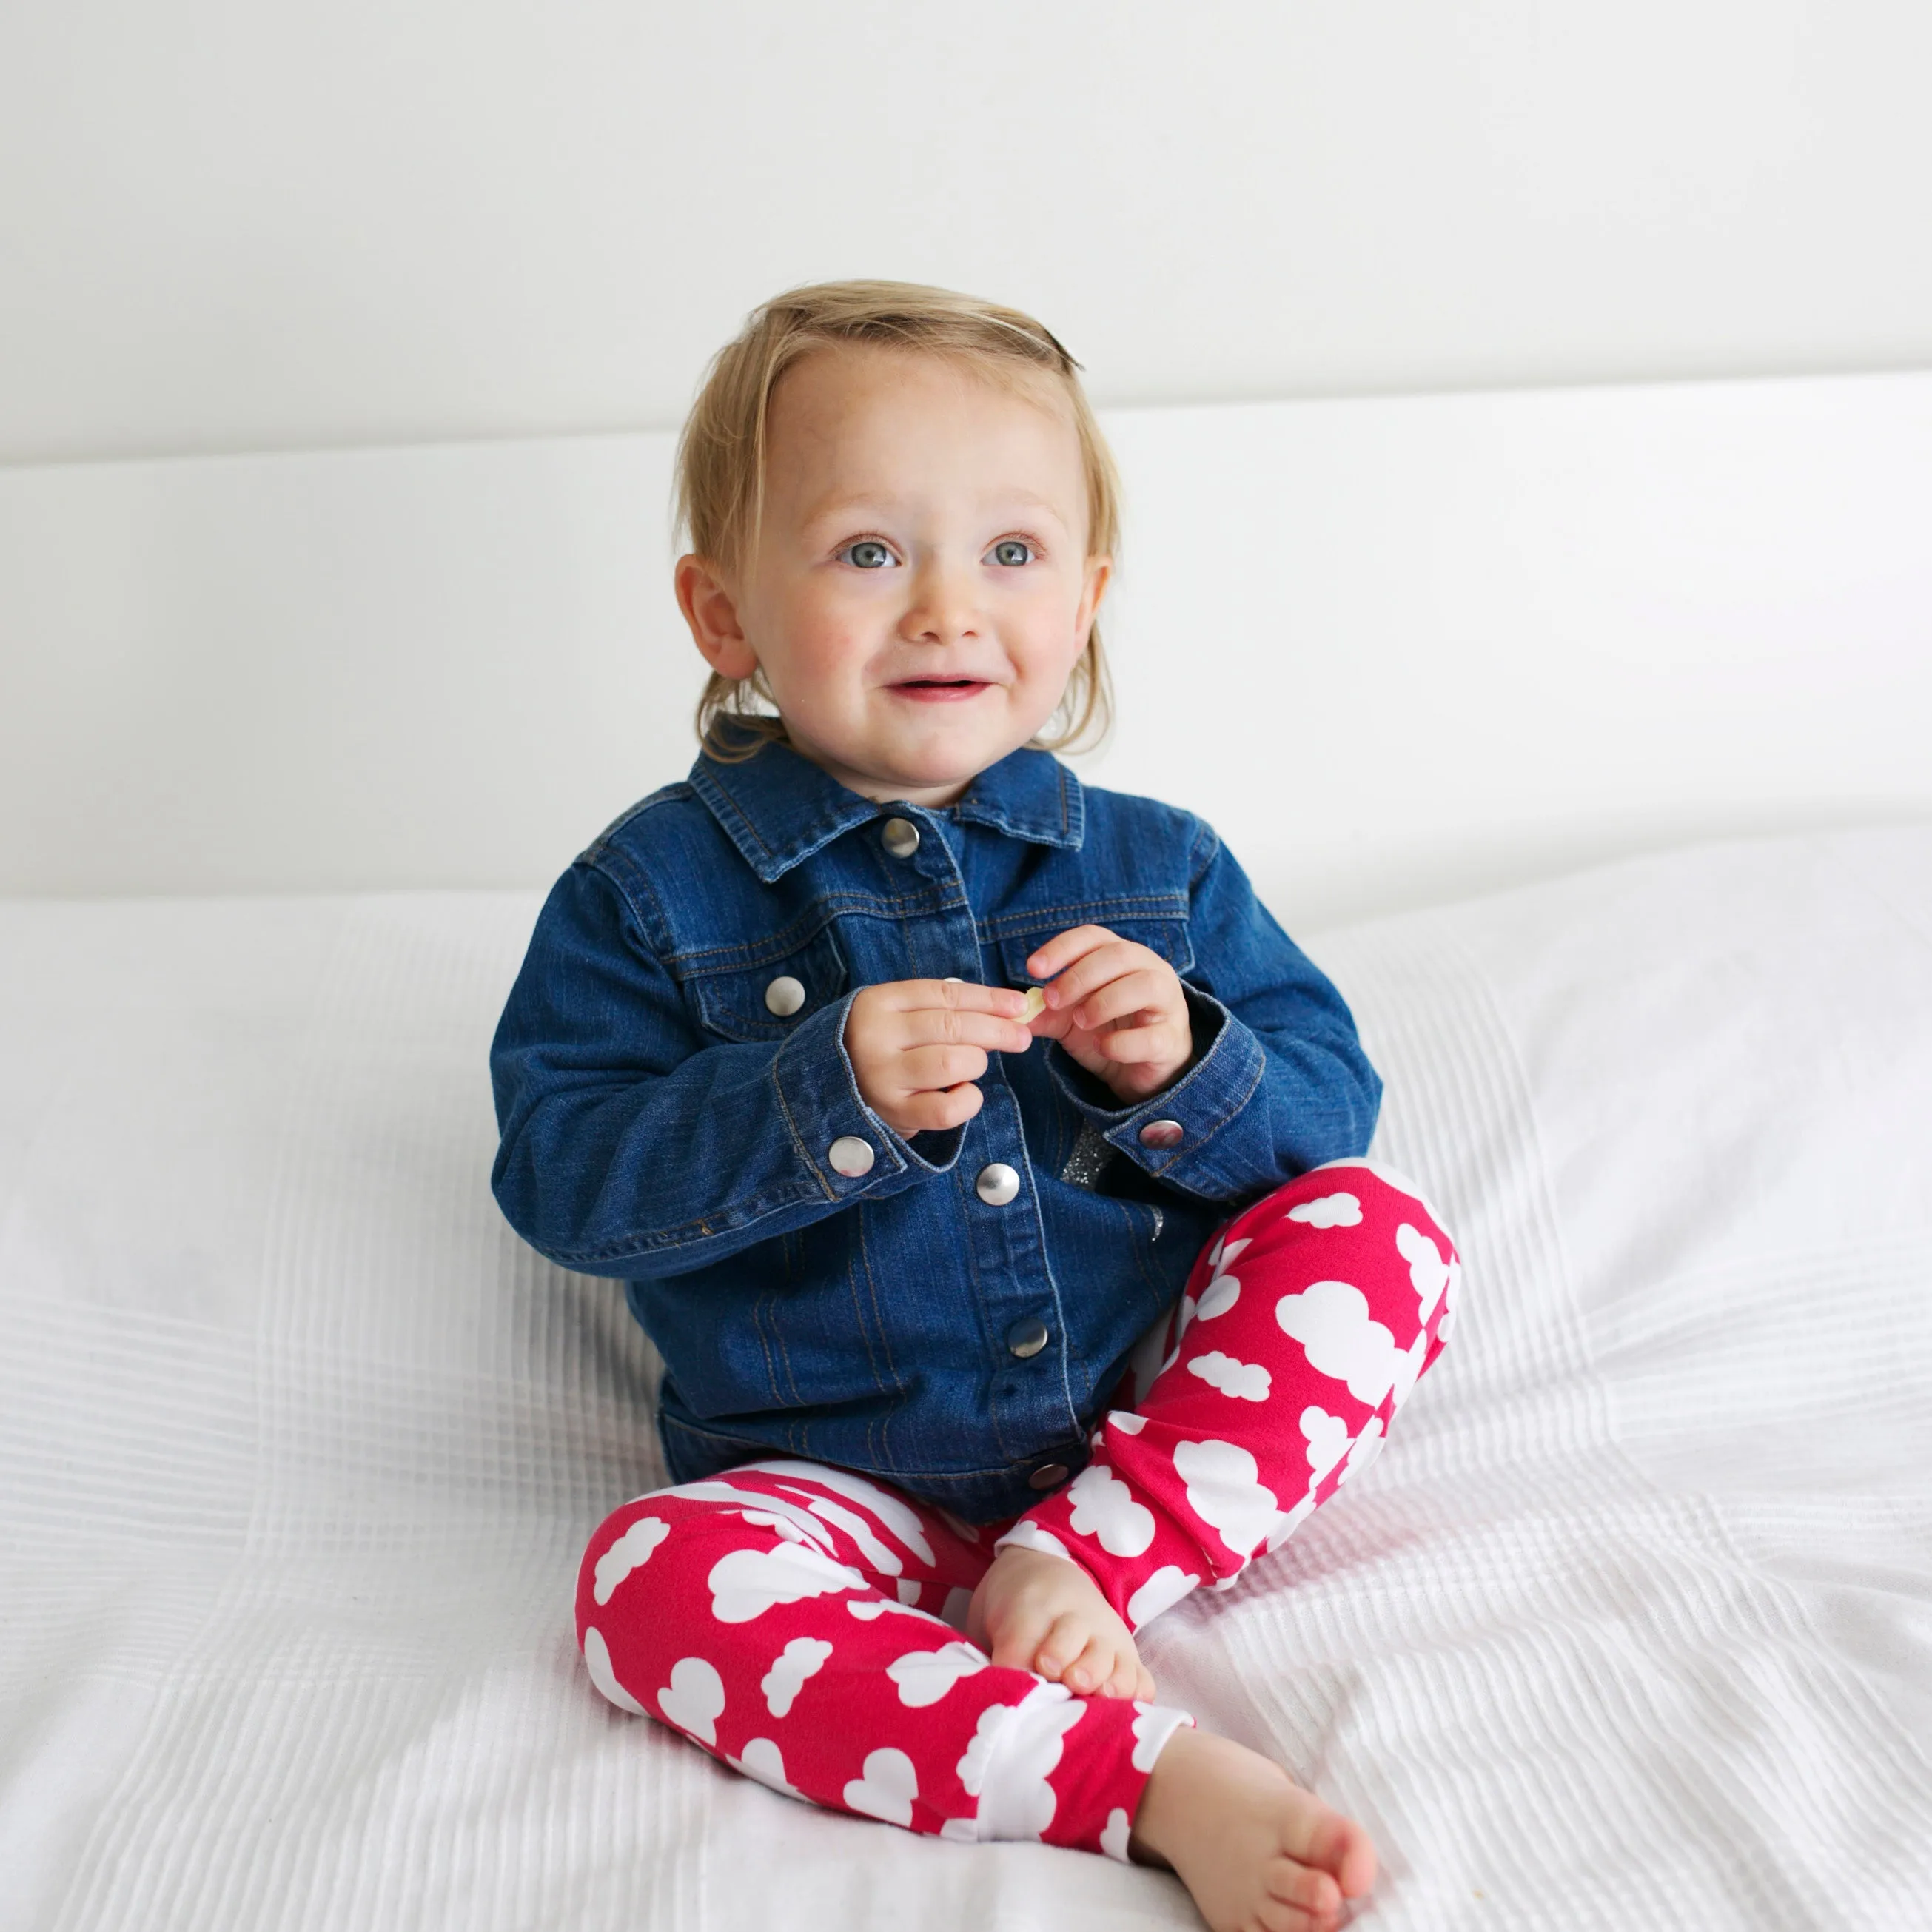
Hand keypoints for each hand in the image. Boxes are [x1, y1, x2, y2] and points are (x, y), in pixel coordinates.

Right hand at [845, 978, 1033, 1137]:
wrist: (830, 1093)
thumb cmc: (880, 1049)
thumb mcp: (897, 1018)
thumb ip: (939, 1010)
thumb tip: (1006, 1008)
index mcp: (878, 1002)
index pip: (944, 994)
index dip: (988, 998)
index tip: (1017, 1004)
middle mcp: (875, 1037)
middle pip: (952, 1026)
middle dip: (997, 1029)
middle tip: (1021, 1036)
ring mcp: (881, 1077)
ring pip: (952, 1062)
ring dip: (976, 1062)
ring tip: (973, 1065)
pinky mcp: (892, 1113)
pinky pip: (946, 1109)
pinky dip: (968, 1100)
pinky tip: (966, 1093)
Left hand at [1026, 924, 1192, 1104]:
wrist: (1141, 1071)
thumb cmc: (1108, 1032)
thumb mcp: (1070, 1019)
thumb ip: (1046, 1011)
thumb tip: (1015, 1009)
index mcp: (1122, 956)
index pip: (1093, 936)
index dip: (1062, 948)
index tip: (1033, 969)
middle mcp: (1150, 970)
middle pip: (1118, 955)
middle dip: (1080, 976)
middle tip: (1053, 1000)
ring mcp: (1168, 1003)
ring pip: (1145, 985)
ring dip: (1105, 1001)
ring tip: (1081, 1021)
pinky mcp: (1172, 1039)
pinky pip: (1151, 1036)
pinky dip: (1122, 1043)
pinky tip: (1103, 1047)